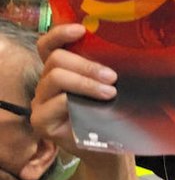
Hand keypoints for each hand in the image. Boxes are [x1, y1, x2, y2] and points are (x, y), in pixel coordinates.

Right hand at [31, 24, 117, 154]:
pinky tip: (93, 109)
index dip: (60, 34)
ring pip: (56, 78)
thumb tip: (127, 46)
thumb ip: (105, 70)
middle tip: (111, 77)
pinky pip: (54, 103)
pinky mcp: (41, 122)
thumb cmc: (111, 115)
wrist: (110, 149)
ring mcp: (40, 103)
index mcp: (61, 71)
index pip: (48, 45)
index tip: (82, 30)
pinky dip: (74, 102)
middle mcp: (46, 84)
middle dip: (86, 65)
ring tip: (109, 92)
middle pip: (55, 60)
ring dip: (85, 83)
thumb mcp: (109, 87)